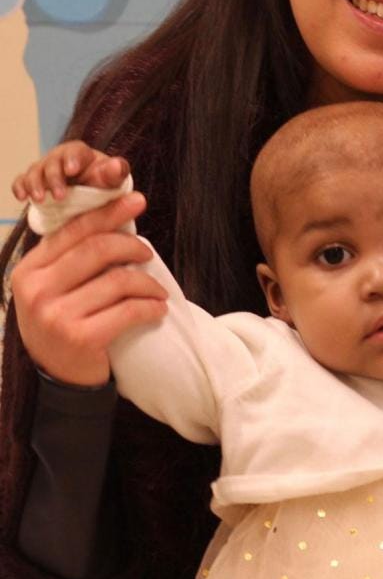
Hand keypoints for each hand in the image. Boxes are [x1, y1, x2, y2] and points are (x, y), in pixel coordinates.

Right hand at [10, 191, 166, 386]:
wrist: (58, 377)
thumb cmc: (63, 322)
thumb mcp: (55, 287)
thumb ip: (72, 256)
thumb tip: (116, 215)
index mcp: (29, 270)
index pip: (73, 231)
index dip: (108, 212)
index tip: (136, 200)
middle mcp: (36, 291)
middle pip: (98, 249)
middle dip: (132, 246)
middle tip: (148, 253)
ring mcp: (56, 316)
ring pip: (118, 280)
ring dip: (148, 283)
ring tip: (157, 290)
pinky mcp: (80, 337)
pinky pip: (129, 310)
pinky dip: (151, 307)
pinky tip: (158, 309)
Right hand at [11, 141, 129, 204]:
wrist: (90, 196)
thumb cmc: (102, 184)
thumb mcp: (111, 180)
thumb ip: (115, 173)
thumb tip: (117, 165)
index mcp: (81, 154)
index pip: (75, 151)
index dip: (72, 159)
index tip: (72, 170)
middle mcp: (60, 159)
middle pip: (52, 162)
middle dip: (54, 178)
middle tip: (60, 196)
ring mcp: (45, 170)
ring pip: (35, 171)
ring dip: (35, 185)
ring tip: (40, 199)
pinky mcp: (34, 182)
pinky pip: (22, 181)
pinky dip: (20, 187)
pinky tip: (22, 197)